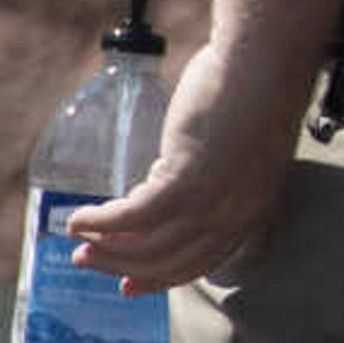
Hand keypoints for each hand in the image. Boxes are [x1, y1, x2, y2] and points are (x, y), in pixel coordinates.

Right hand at [63, 42, 313, 292]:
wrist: (265, 59)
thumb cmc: (254, 89)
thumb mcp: (241, 147)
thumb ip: (216, 173)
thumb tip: (172, 179)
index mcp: (253, 209)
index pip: (203, 261)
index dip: (162, 276)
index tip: (130, 283)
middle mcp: (236, 214)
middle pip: (173, 261)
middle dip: (124, 267)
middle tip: (88, 259)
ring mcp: (215, 200)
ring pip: (150, 246)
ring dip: (106, 249)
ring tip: (77, 238)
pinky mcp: (188, 178)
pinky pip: (135, 217)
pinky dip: (103, 222)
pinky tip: (81, 218)